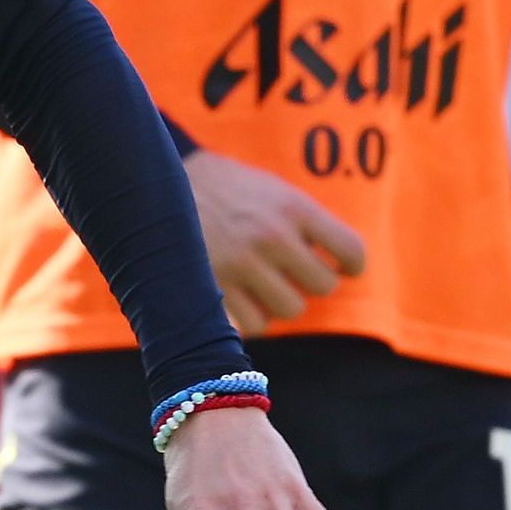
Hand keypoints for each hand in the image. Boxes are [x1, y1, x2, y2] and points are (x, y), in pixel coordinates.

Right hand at [186, 151, 364, 327]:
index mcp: (294, 207)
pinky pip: (256, 325)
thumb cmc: (224, 189)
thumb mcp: (271, 190)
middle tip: (293, 272)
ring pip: (291, 309)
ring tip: (265, 283)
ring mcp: (243, 265)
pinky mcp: (216, 288)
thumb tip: (337, 264)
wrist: (159, 184)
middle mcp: (273, 236)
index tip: (342, 267)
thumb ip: (304, 223)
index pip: (351, 250)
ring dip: (282, 301)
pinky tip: (243, 298)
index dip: (351, 265)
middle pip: (324, 285)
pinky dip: (253, 318)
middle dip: (312, 282)